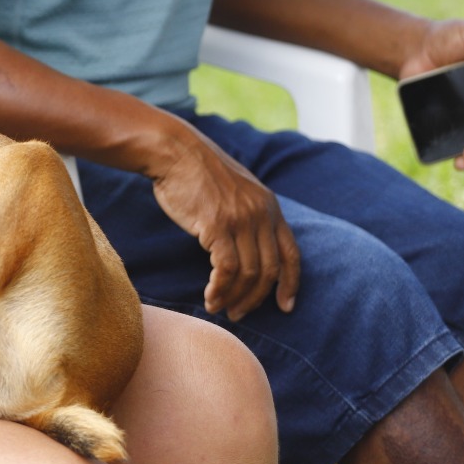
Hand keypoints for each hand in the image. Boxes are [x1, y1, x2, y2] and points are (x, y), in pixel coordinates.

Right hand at [150, 129, 299, 320]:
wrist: (172, 150)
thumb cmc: (195, 172)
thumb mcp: (234, 189)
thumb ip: (247, 213)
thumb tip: (247, 246)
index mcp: (269, 205)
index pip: (291, 253)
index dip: (291, 284)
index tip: (285, 306)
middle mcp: (261, 213)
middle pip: (269, 270)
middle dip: (255, 299)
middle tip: (238, 313)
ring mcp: (241, 219)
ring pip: (248, 274)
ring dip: (234, 298)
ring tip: (218, 307)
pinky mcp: (217, 225)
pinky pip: (226, 269)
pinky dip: (219, 289)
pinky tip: (209, 297)